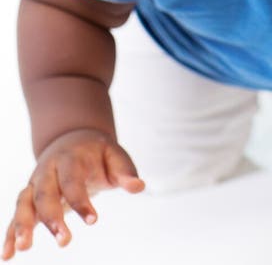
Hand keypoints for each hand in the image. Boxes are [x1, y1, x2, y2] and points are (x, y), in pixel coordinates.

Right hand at [2, 129, 144, 258]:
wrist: (72, 138)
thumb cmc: (97, 153)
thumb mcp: (114, 155)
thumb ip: (125, 170)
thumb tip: (139, 186)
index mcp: (71, 158)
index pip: (73, 180)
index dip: (82, 200)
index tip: (93, 220)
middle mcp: (48, 170)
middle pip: (45, 193)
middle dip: (51, 217)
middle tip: (64, 241)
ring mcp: (35, 183)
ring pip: (24, 202)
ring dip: (22, 225)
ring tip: (23, 249)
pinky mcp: (29, 197)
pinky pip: (15, 215)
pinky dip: (10, 233)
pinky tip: (7, 255)